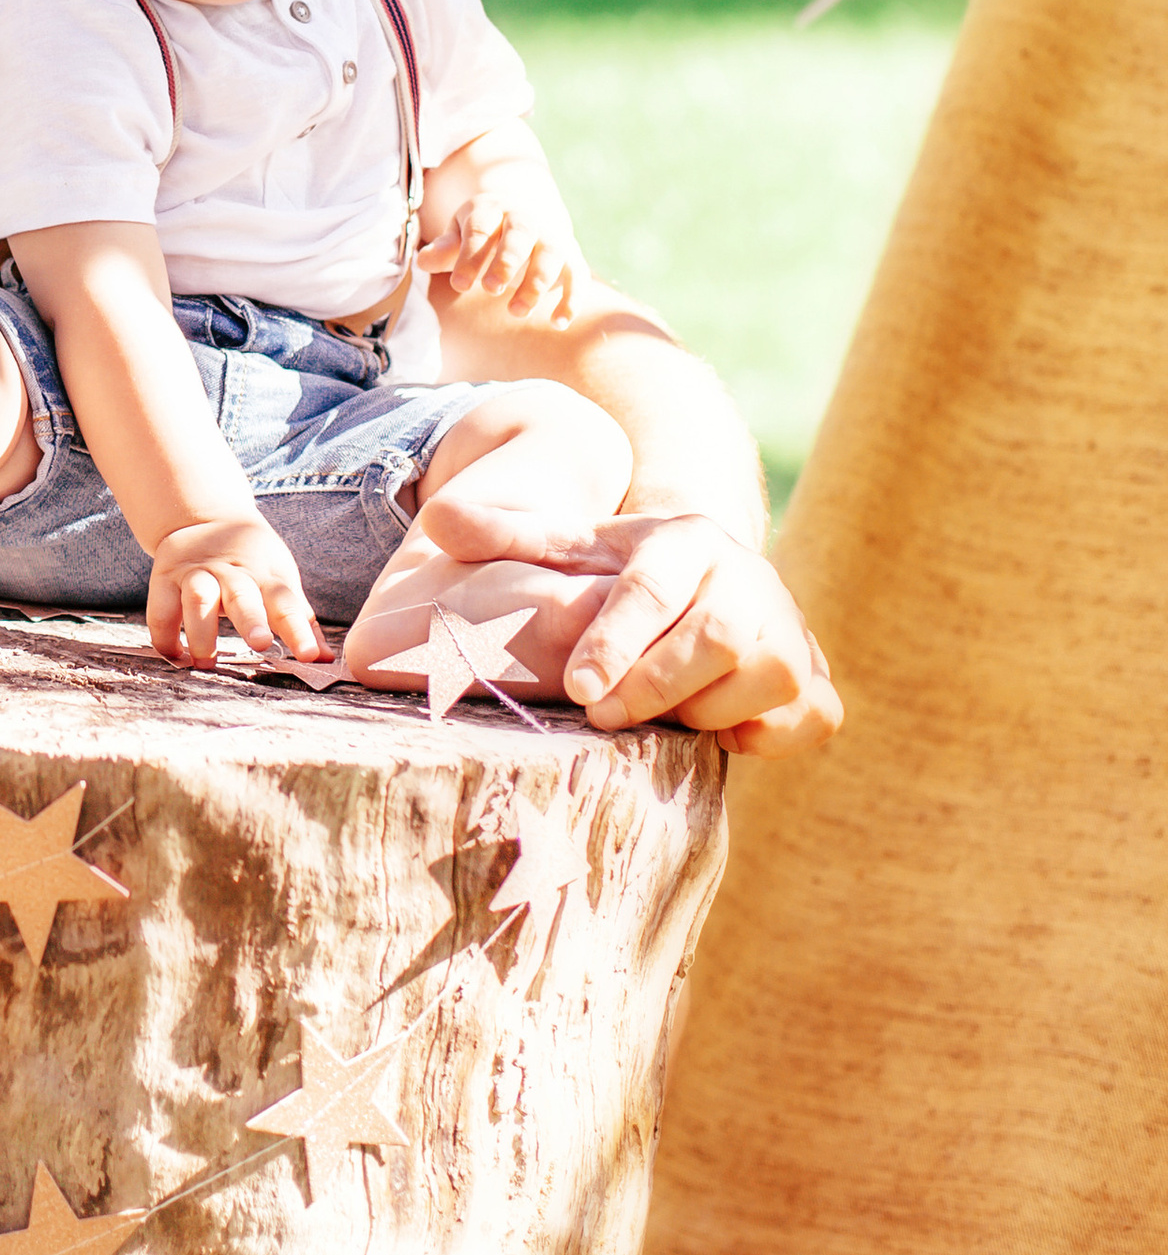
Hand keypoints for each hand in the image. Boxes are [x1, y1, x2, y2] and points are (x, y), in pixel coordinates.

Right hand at [145, 512, 323, 670]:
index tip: (311, 656)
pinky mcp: (165, 577)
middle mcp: (231, 572)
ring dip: (201, 630)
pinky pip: (160, 609)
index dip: (299, 629)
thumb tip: (327, 660)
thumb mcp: (280, 579)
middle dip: (251, 619)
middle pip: (242, 595)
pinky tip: (176, 657)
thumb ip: (300, 620)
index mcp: (265, 575)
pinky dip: (165, 636)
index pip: (286, 602)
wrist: (204, 518)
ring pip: (198, 597)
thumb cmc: (251, 561)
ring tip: (206, 662)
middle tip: (261, 643)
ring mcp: (196, 573)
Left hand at [410, 478, 838, 750]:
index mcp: (685, 540)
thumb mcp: (574, 550)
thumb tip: (438, 519)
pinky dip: (763, 735)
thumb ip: (509, 536)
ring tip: (661, 713)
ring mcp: (792, 630)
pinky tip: (720, 729)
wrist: (714, 587)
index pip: (649, 588)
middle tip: (600, 712)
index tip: (578, 688)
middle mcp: (749, 579)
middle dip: (652, 685)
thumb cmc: (630, 577)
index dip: (614, 641)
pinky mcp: (816, 683)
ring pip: (762, 681)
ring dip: (703, 710)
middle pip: (714, 637)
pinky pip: (804, 718)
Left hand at [418, 196, 578, 325]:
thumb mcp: (459, 234)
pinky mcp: (571, 256)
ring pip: (551, 253)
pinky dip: (571, 298)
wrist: (524, 214)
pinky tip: (557, 323)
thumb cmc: (482, 232)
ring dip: (536, 282)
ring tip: (516, 311)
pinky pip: (577, 274)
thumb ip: (444, 249)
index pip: (479, 229)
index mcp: (490, 209)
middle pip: (519, 235)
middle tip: (491, 290)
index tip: (459, 286)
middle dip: (507, 261)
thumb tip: (422, 262)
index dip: (470, 256)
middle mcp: (524, 219)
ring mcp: (551, 236)